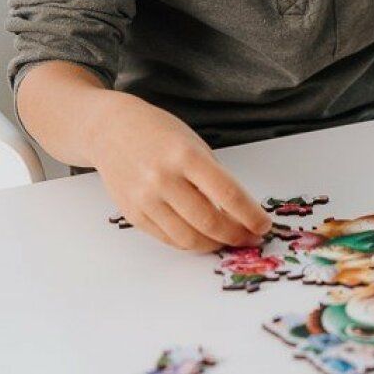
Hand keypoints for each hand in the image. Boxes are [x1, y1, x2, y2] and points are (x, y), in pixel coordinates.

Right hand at [86, 90, 272, 252]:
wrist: (110, 129)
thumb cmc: (157, 132)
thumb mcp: (192, 143)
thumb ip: (211, 176)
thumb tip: (238, 212)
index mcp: (185, 155)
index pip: (228, 194)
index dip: (250, 215)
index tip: (264, 224)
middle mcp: (164, 179)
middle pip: (210, 222)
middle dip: (236, 235)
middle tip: (250, 238)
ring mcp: (145, 199)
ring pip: (189, 238)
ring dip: (214, 244)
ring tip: (228, 240)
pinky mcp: (133, 214)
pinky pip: (168, 239)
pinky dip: (189, 242)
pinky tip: (202, 237)